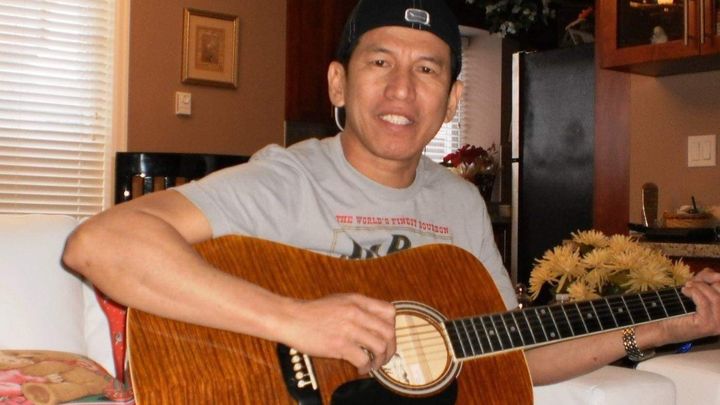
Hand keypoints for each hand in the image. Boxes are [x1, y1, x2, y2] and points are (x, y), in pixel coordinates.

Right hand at [279, 293, 395, 374]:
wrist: (292, 318)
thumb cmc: (312, 312)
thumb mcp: (339, 300)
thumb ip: (358, 308)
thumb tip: (375, 322)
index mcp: (357, 301)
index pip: (389, 311)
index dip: (392, 326)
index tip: (387, 336)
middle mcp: (356, 313)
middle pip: (388, 332)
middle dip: (390, 348)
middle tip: (385, 355)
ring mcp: (349, 329)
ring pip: (380, 347)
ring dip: (380, 360)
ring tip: (373, 364)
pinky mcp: (340, 345)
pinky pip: (364, 359)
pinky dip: (366, 368)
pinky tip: (361, 369)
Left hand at [658, 268, 719, 343]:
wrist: (663, 326)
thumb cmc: (678, 307)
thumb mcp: (696, 288)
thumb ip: (707, 278)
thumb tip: (719, 275)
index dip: (715, 279)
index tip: (699, 279)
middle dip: (706, 283)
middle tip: (690, 283)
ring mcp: (718, 324)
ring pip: (716, 297)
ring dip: (699, 287)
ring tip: (686, 287)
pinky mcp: (707, 325)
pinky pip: (704, 302)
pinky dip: (694, 293)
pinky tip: (685, 291)